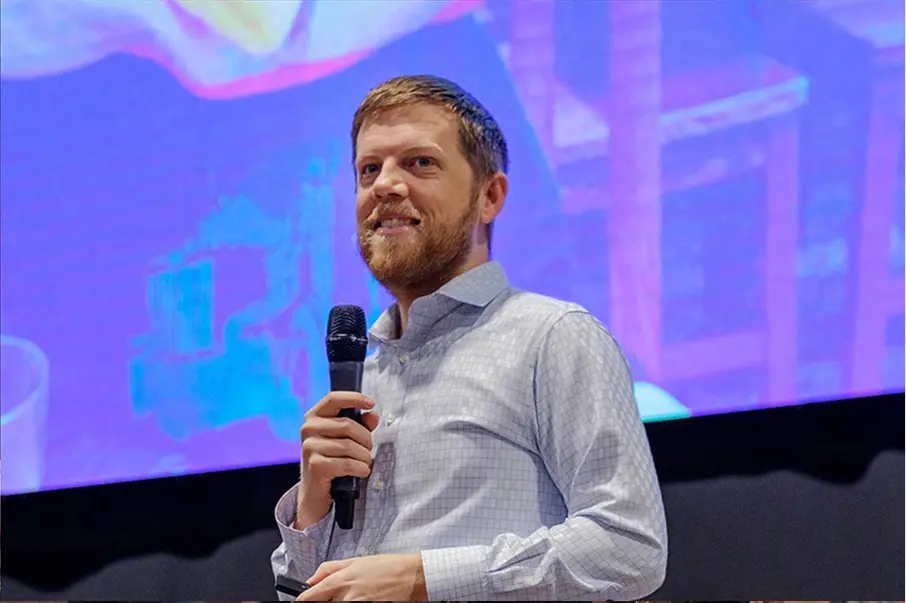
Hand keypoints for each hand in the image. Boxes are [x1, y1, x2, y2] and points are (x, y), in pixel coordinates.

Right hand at [296, 392, 379, 527]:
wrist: (316, 491)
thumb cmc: (333, 460)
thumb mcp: (347, 439)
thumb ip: (361, 425)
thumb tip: (373, 415)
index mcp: (314, 416)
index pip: (333, 398)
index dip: (354, 398)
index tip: (371, 403)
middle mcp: (308, 429)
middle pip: (348, 425)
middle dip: (365, 439)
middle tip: (368, 450)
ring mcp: (309, 447)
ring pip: (350, 446)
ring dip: (364, 456)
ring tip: (364, 462)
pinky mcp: (315, 465)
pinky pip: (348, 463)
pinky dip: (360, 468)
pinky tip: (362, 471)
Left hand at [297, 553, 426, 601]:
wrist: (411, 576)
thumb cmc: (387, 567)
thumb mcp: (355, 561)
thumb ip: (329, 569)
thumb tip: (311, 580)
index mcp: (340, 581)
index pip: (309, 597)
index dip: (302, 600)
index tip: (301, 601)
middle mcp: (346, 596)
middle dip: (324, 602)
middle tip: (335, 597)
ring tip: (352, 596)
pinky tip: (363, 599)